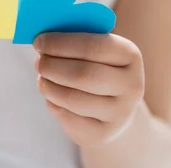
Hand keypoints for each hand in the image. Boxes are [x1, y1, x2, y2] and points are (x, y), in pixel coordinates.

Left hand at [34, 32, 144, 147]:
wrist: (116, 108)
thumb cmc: (98, 68)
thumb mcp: (95, 50)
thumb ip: (73, 38)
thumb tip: (41, 37)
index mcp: (130, 55)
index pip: (93, 46)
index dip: (61, 43)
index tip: (39, 41)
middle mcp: (132, 85)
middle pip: (83, 74)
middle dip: (52, 66)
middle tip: (38, 62)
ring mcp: (120, 113)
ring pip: (72, 98)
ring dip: (48, 85)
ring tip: (42, 78)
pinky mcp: (102, 134)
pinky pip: (67, 118)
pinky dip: (53, 104)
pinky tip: (52, 96)